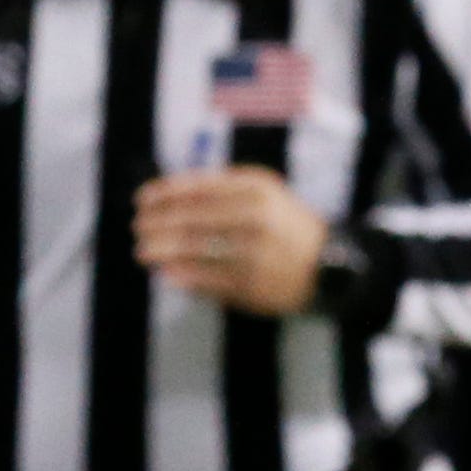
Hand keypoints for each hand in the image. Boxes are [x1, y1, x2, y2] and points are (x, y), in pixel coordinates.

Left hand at [134, 165, 329, 314]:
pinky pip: (208, 278)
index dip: (164, 193)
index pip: (199, 187)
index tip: (141, 200)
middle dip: (157, 224)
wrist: (332, 264)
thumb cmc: (286, 225)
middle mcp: (257, 218)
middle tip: (138, 228)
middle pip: (192, 218)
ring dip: (162, 250)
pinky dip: (183, 275)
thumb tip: (167, 196)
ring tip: (144, 252)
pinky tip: (168, 273)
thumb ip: (221, 189)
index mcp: (258, 189)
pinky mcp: (254, 284)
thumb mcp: (265, 194)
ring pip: (195, 249)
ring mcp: (255, 253)